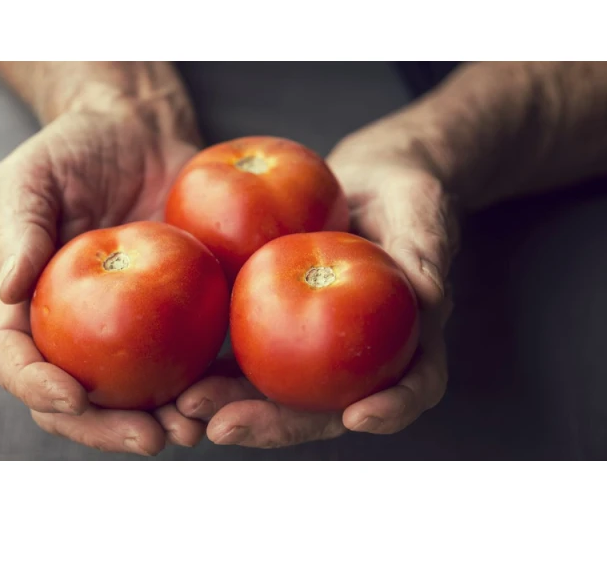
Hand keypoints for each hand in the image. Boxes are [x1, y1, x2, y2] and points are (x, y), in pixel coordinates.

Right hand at [0, 109, 206, 455]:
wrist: (138, 131)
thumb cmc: (73, 148)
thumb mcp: (30, 175)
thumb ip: (17, 228)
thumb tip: (8, 288)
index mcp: (22, 302)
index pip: (11, 357)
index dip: (34, 386)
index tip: (71, 396)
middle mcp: (69, 328)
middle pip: (73, 399)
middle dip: (105, 428)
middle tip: (148, 438)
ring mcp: (121, 328)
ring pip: (130, 395)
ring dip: (158, 422)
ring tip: (193, 432)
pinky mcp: (170, 316)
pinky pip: (182, 360)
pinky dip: (200, 386)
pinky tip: (225, 395)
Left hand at [176, 114, 459, 447]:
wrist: (361, 180)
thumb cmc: (404, 192)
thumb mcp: (421, 207)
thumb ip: (425, 245)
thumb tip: (429, 291)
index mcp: (410, 338)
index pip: (415, 383)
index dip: (393, 408)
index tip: (359, 417)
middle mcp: (360, 357)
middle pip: (326, 406)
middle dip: (277, 423)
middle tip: (226, 427)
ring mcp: (315, 348)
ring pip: (277, 392)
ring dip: (231, 405)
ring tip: (186, 405)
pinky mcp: (277, 326)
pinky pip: (246, 351)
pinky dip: (213, 366)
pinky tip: (178, 368)